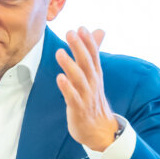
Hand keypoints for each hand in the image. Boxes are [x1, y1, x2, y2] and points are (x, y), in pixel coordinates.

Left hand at [56, 27, 119, 150]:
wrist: (100, 131)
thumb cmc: (93, 100)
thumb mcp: (95, 75)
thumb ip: (93, 53)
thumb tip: (100, 30)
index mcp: (95, 75)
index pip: (93, 55)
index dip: (88, 42)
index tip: (81, 28)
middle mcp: (92, 84)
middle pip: (86, 63)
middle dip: (79, 48)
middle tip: (70, 33)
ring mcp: (86, 96)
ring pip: (79, 79)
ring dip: (70, 65)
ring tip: (60, 52)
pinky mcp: (79, 109)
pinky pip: (73, 97)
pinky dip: (67, 88)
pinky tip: (60, 78)